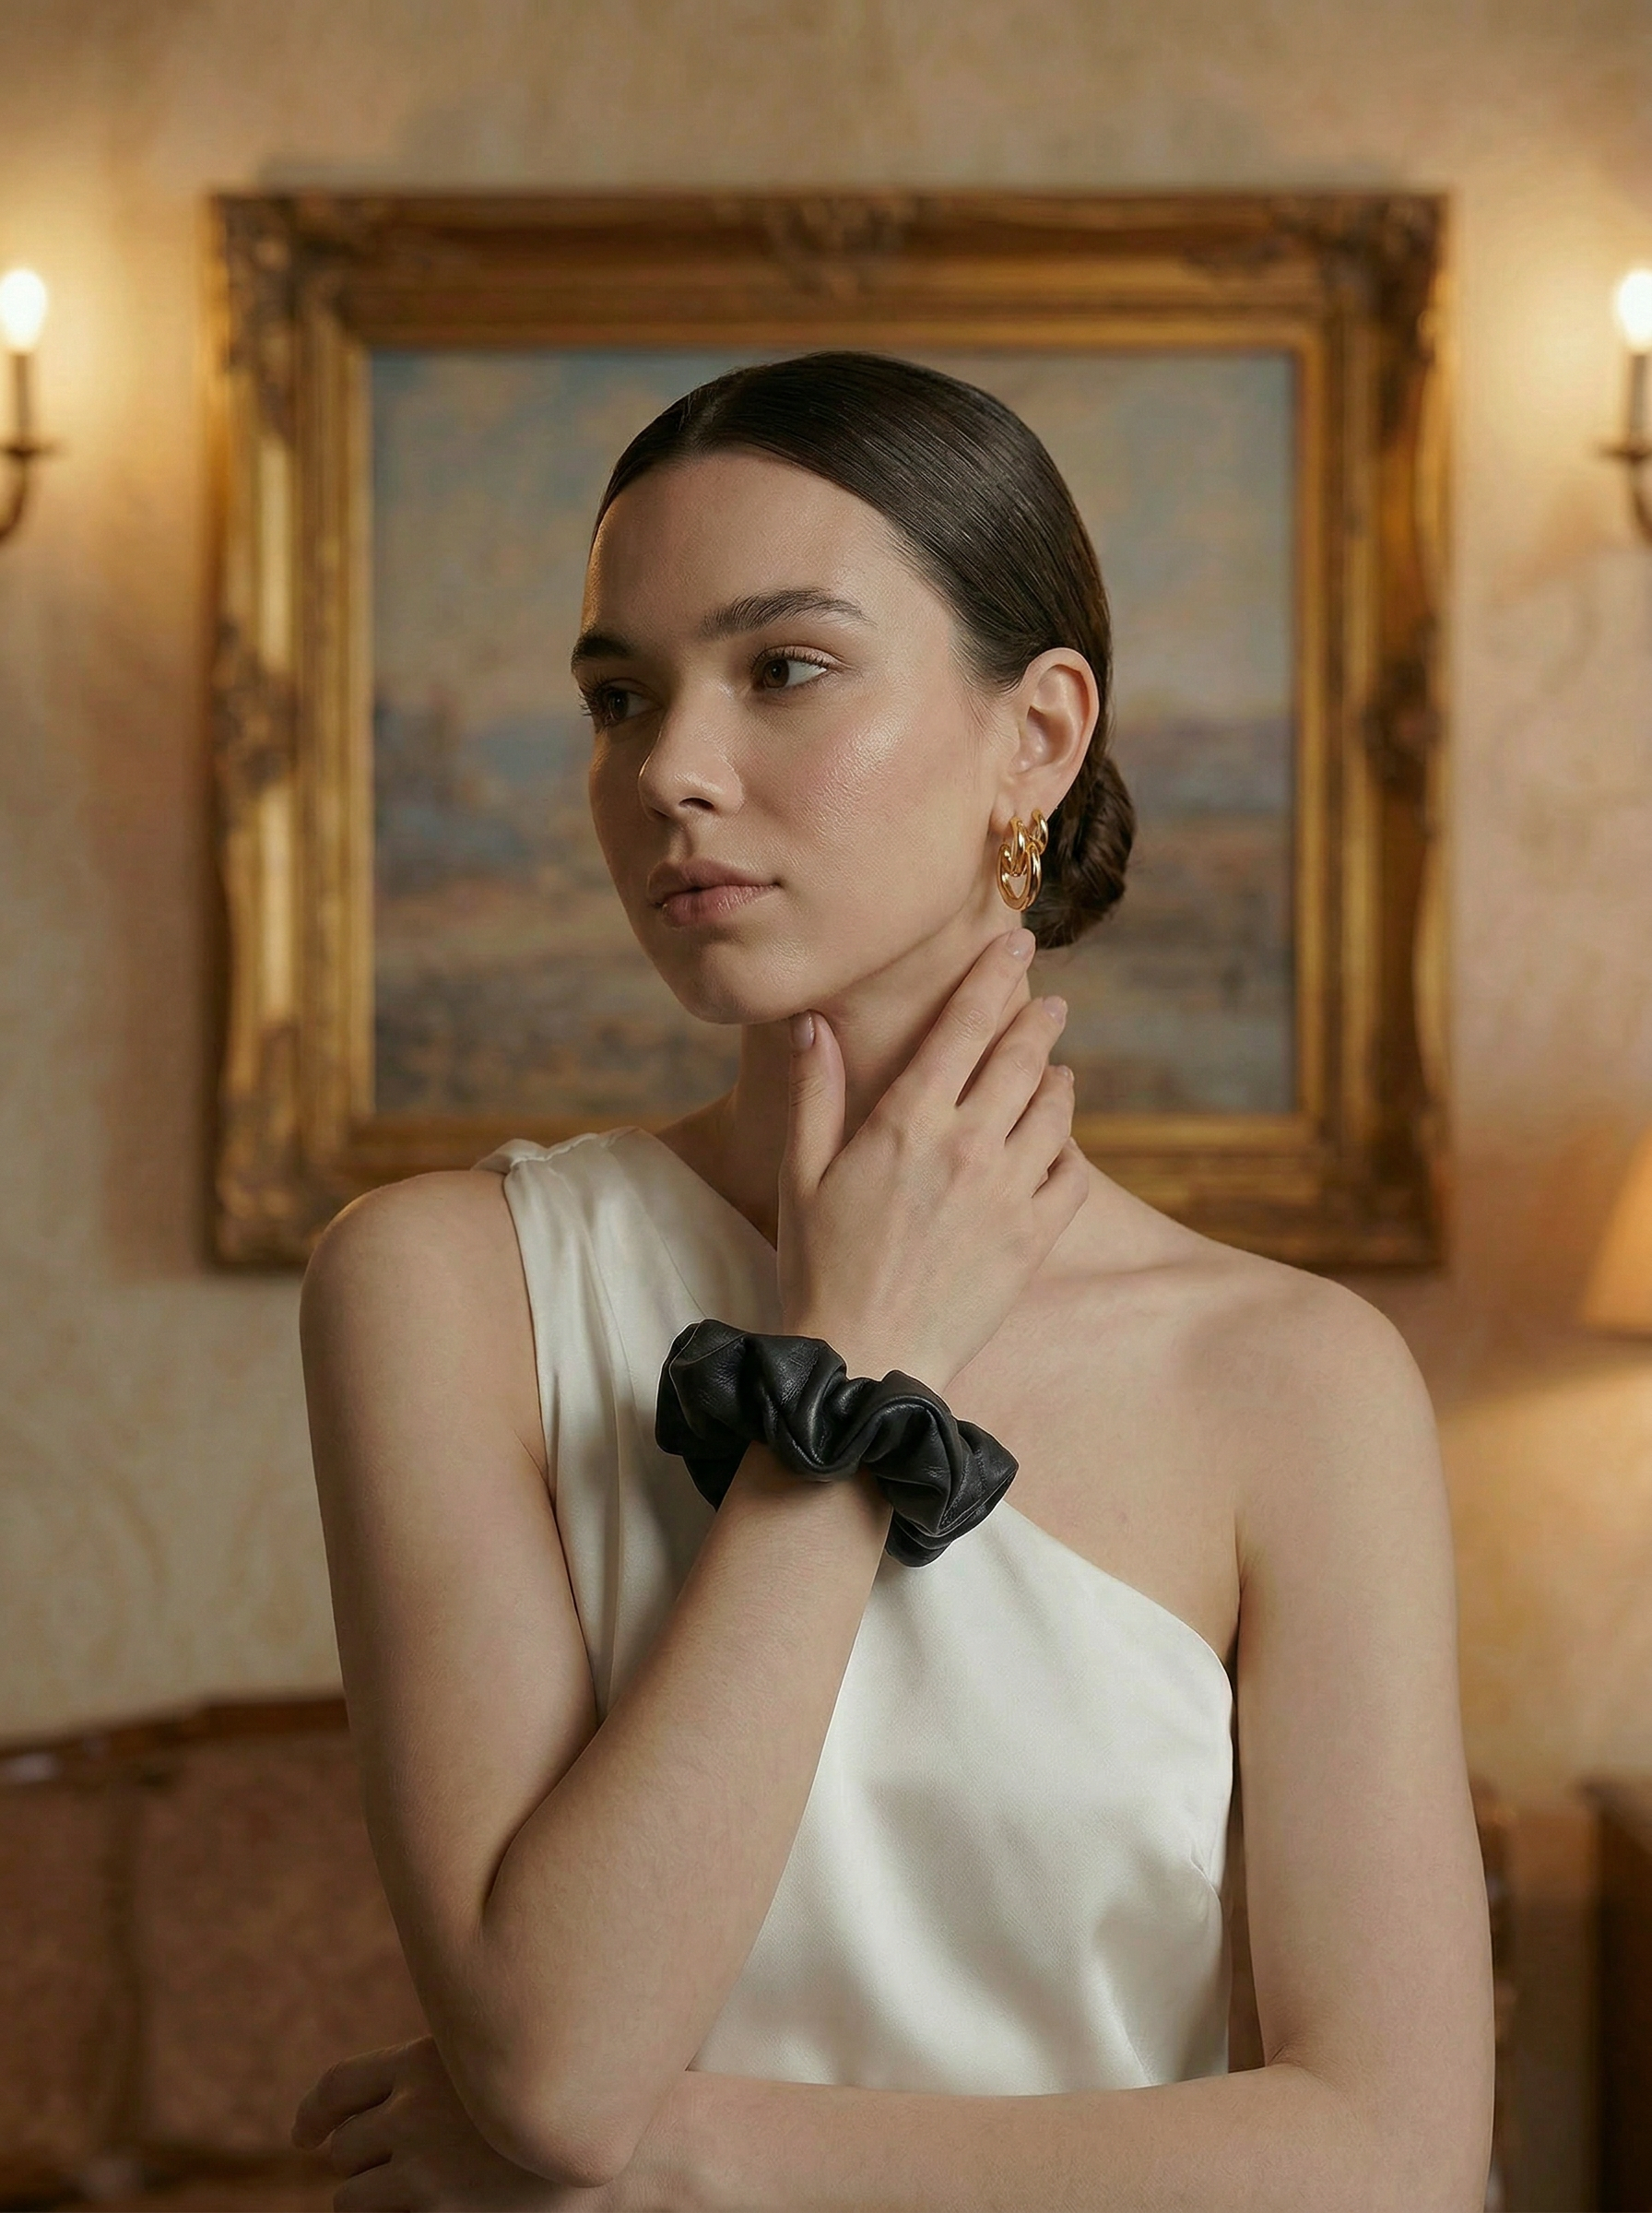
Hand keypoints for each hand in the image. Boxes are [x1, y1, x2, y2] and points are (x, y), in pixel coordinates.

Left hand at [291, 2036, 662, 2211]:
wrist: (620, 2146)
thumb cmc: (566, 2095)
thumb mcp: (494, 2059)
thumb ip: (439, 2073)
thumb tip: (384, 2100)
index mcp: (426, 2058)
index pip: (336, 2087)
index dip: (312, 2114)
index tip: (304, 2135)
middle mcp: (413, 2109)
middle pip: (341, 2145)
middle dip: (352, 2158)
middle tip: (378, 2166)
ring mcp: (422, 2168)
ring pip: (352, 2193)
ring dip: (368, 2195)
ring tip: (409, 2192)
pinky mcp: (436, 2212)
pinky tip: (429, 2205)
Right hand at [778, 925, 1088, 1391]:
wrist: (865, 1359)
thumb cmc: (819, 1267)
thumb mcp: (800, 1175)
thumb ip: (815, 1093)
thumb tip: (813, 1021)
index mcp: (907, 1123)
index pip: (964, 1025)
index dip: (994, 975)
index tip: (1017, 942)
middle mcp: (966, 1147)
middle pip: (1022, 1057)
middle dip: (1039, 1019)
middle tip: (1050, 1002)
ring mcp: (1007, 1193)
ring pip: (1055, 1111)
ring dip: (1058, 1082)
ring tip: (1054, 1072)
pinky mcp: (1032, 1239)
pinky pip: (1072, 1175)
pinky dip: (1069, 1151)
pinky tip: (1056, 1147)